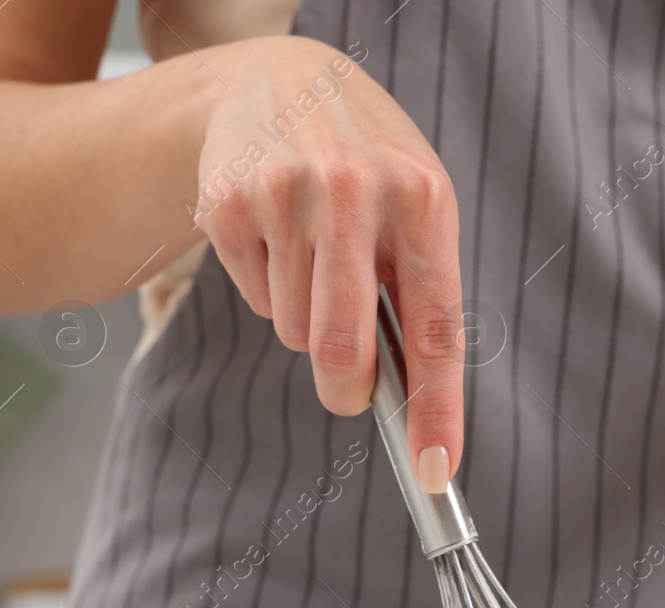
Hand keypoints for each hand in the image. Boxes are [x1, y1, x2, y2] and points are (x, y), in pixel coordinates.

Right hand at [195, 37, 462, 486]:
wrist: (279, 81)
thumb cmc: (369, 166)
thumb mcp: (417, 207)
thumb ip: (421, 294)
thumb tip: (413, 403)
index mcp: (424, 199)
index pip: (435, 329)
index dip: (437, 409)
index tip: (434, 469)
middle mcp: (356, 191)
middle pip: (342, 348)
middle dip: (345, 388)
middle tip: (347, 393)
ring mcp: (285, 194)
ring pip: (295, 331)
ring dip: (308, 321)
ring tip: (316, 259)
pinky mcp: (228, 204)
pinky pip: (256, 300)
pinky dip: (270, 289)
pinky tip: (278, 237)